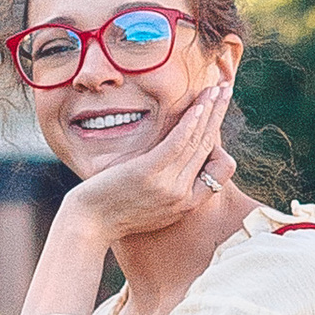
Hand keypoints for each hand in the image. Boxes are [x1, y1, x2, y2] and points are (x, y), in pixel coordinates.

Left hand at [58, 84, 237, 249]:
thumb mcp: (151, 205)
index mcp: (186, 204)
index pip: (218, 169)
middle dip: (219, 114)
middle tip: (226, 90)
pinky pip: (177, 144)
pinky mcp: (149, 174)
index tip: (217, 113)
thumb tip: (174, 155)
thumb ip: (168, 184)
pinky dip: (189, 123)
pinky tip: (197, 106)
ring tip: (218, 89)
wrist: (88, 226)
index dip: (220, 137)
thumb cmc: (112, 212)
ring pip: (197, 141)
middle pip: (208, 147)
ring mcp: (168, 186)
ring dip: (210, 110)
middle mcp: (182, 196)